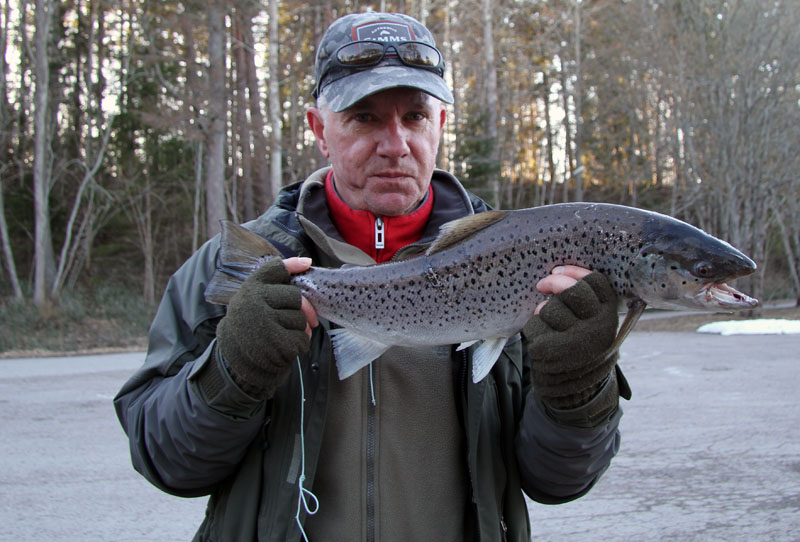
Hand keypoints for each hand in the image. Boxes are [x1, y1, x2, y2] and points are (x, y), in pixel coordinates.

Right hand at [216, 257, 317, 398]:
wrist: (236, 360)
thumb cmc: (252, 324)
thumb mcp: (254, 296)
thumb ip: (276, 277)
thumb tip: (307, 262)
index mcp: (250, 289)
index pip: (277, 270)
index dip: (293, 266)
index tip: (307, 264)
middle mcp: (255, 303)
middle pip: (296, 298)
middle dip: (298, 310)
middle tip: (287, 319)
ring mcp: (265, 324)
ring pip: (301, 320)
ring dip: (298, 330)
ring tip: (281, 335)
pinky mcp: (277, 345)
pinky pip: (303, 339)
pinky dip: (299, 345)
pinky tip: (284, 347)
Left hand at [525, 266, 618, 409]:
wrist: (575, 387)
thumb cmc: (581, 345)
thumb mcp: (594, 323)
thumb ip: (586, 301)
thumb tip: (559, 274)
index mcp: (609, 316)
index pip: (595, 282)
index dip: (574, 272)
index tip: (559, 271)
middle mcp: (597, 328)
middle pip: (572, 291)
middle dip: (554, 283)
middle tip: (542, 284)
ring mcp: (575, 340)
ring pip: (550, 308)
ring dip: (543, 312)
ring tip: (550, 325)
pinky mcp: (552, 349)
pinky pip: (534, 324)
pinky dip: (534, 328)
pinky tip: (542, 338)